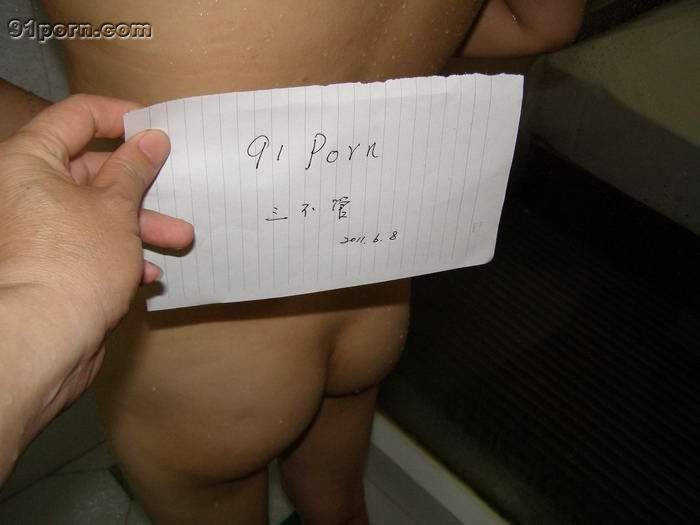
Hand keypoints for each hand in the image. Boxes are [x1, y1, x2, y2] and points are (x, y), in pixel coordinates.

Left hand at [0, 95, 192, 461]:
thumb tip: (151, 137)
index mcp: (30, 161)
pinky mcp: (50, 264)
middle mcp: (27, 191)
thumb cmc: (76, 261)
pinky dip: (121, 254)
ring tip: (181, 240)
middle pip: (93, 170)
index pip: (78, 116)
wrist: (44, 341)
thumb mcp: (116, 207)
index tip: (160, 129)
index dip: (123, 116)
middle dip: (143, 186)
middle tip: (180, 192)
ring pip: (97, 212)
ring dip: (141, 225)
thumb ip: (135, 168)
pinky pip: (90, 245)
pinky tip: (148, 273)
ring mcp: (38, 230)